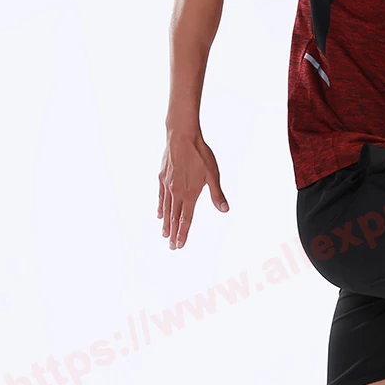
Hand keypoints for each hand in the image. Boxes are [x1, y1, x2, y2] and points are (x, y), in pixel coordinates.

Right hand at [158, 129, 228, 248]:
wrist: (182, 137)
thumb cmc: (200, 154)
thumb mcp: (213, 175)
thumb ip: (217, 194)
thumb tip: (224, 210)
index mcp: (190, 194)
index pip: (185, 219)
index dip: (182, 233)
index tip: (179, 245)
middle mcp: (176, 192)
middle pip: (174, 217)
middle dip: (173, 233)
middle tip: (171, 247)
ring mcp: (167, 185)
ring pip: (166, 209)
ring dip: (166, 223)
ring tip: (164, 234)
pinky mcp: (162, 177)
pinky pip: (160, 197)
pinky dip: (160, 207)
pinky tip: (159, 214)